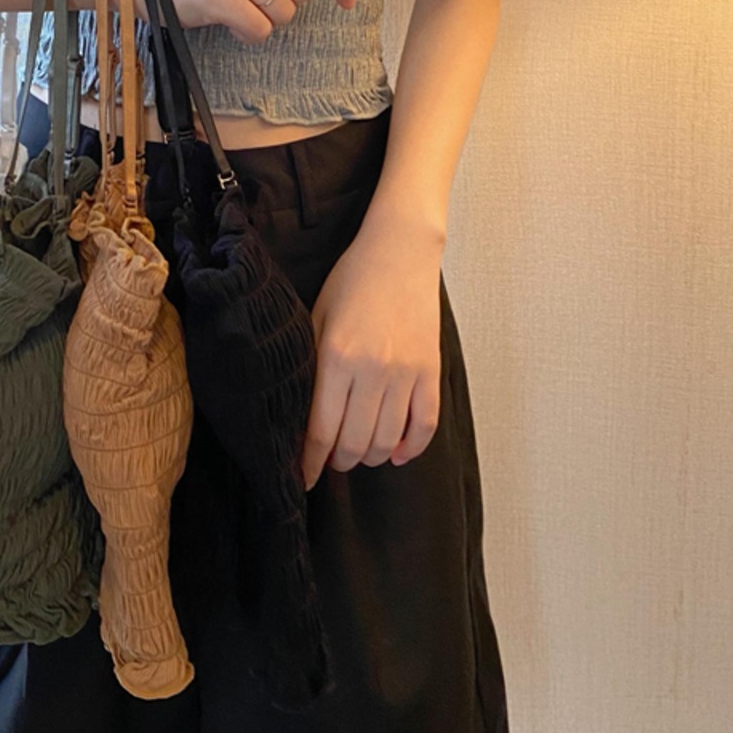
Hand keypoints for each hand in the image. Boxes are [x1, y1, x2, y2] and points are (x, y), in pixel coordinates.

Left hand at [300, 205, 444, 486]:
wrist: (398, 253)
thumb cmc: (350, 283)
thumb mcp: (316, 319)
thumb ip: (311, 368)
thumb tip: (302, 417)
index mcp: (337, 357)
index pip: (321, 429)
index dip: (310, 462)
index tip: (301, 479)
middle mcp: (372, 370)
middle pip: (354, 443)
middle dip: (338, 462)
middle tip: (329, 461)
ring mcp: (406, 373)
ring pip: (386, 441)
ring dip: (369, 456)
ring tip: (357, 452)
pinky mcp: (431, 371)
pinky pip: (424, 426)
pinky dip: (409, 448)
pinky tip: (394, 452)